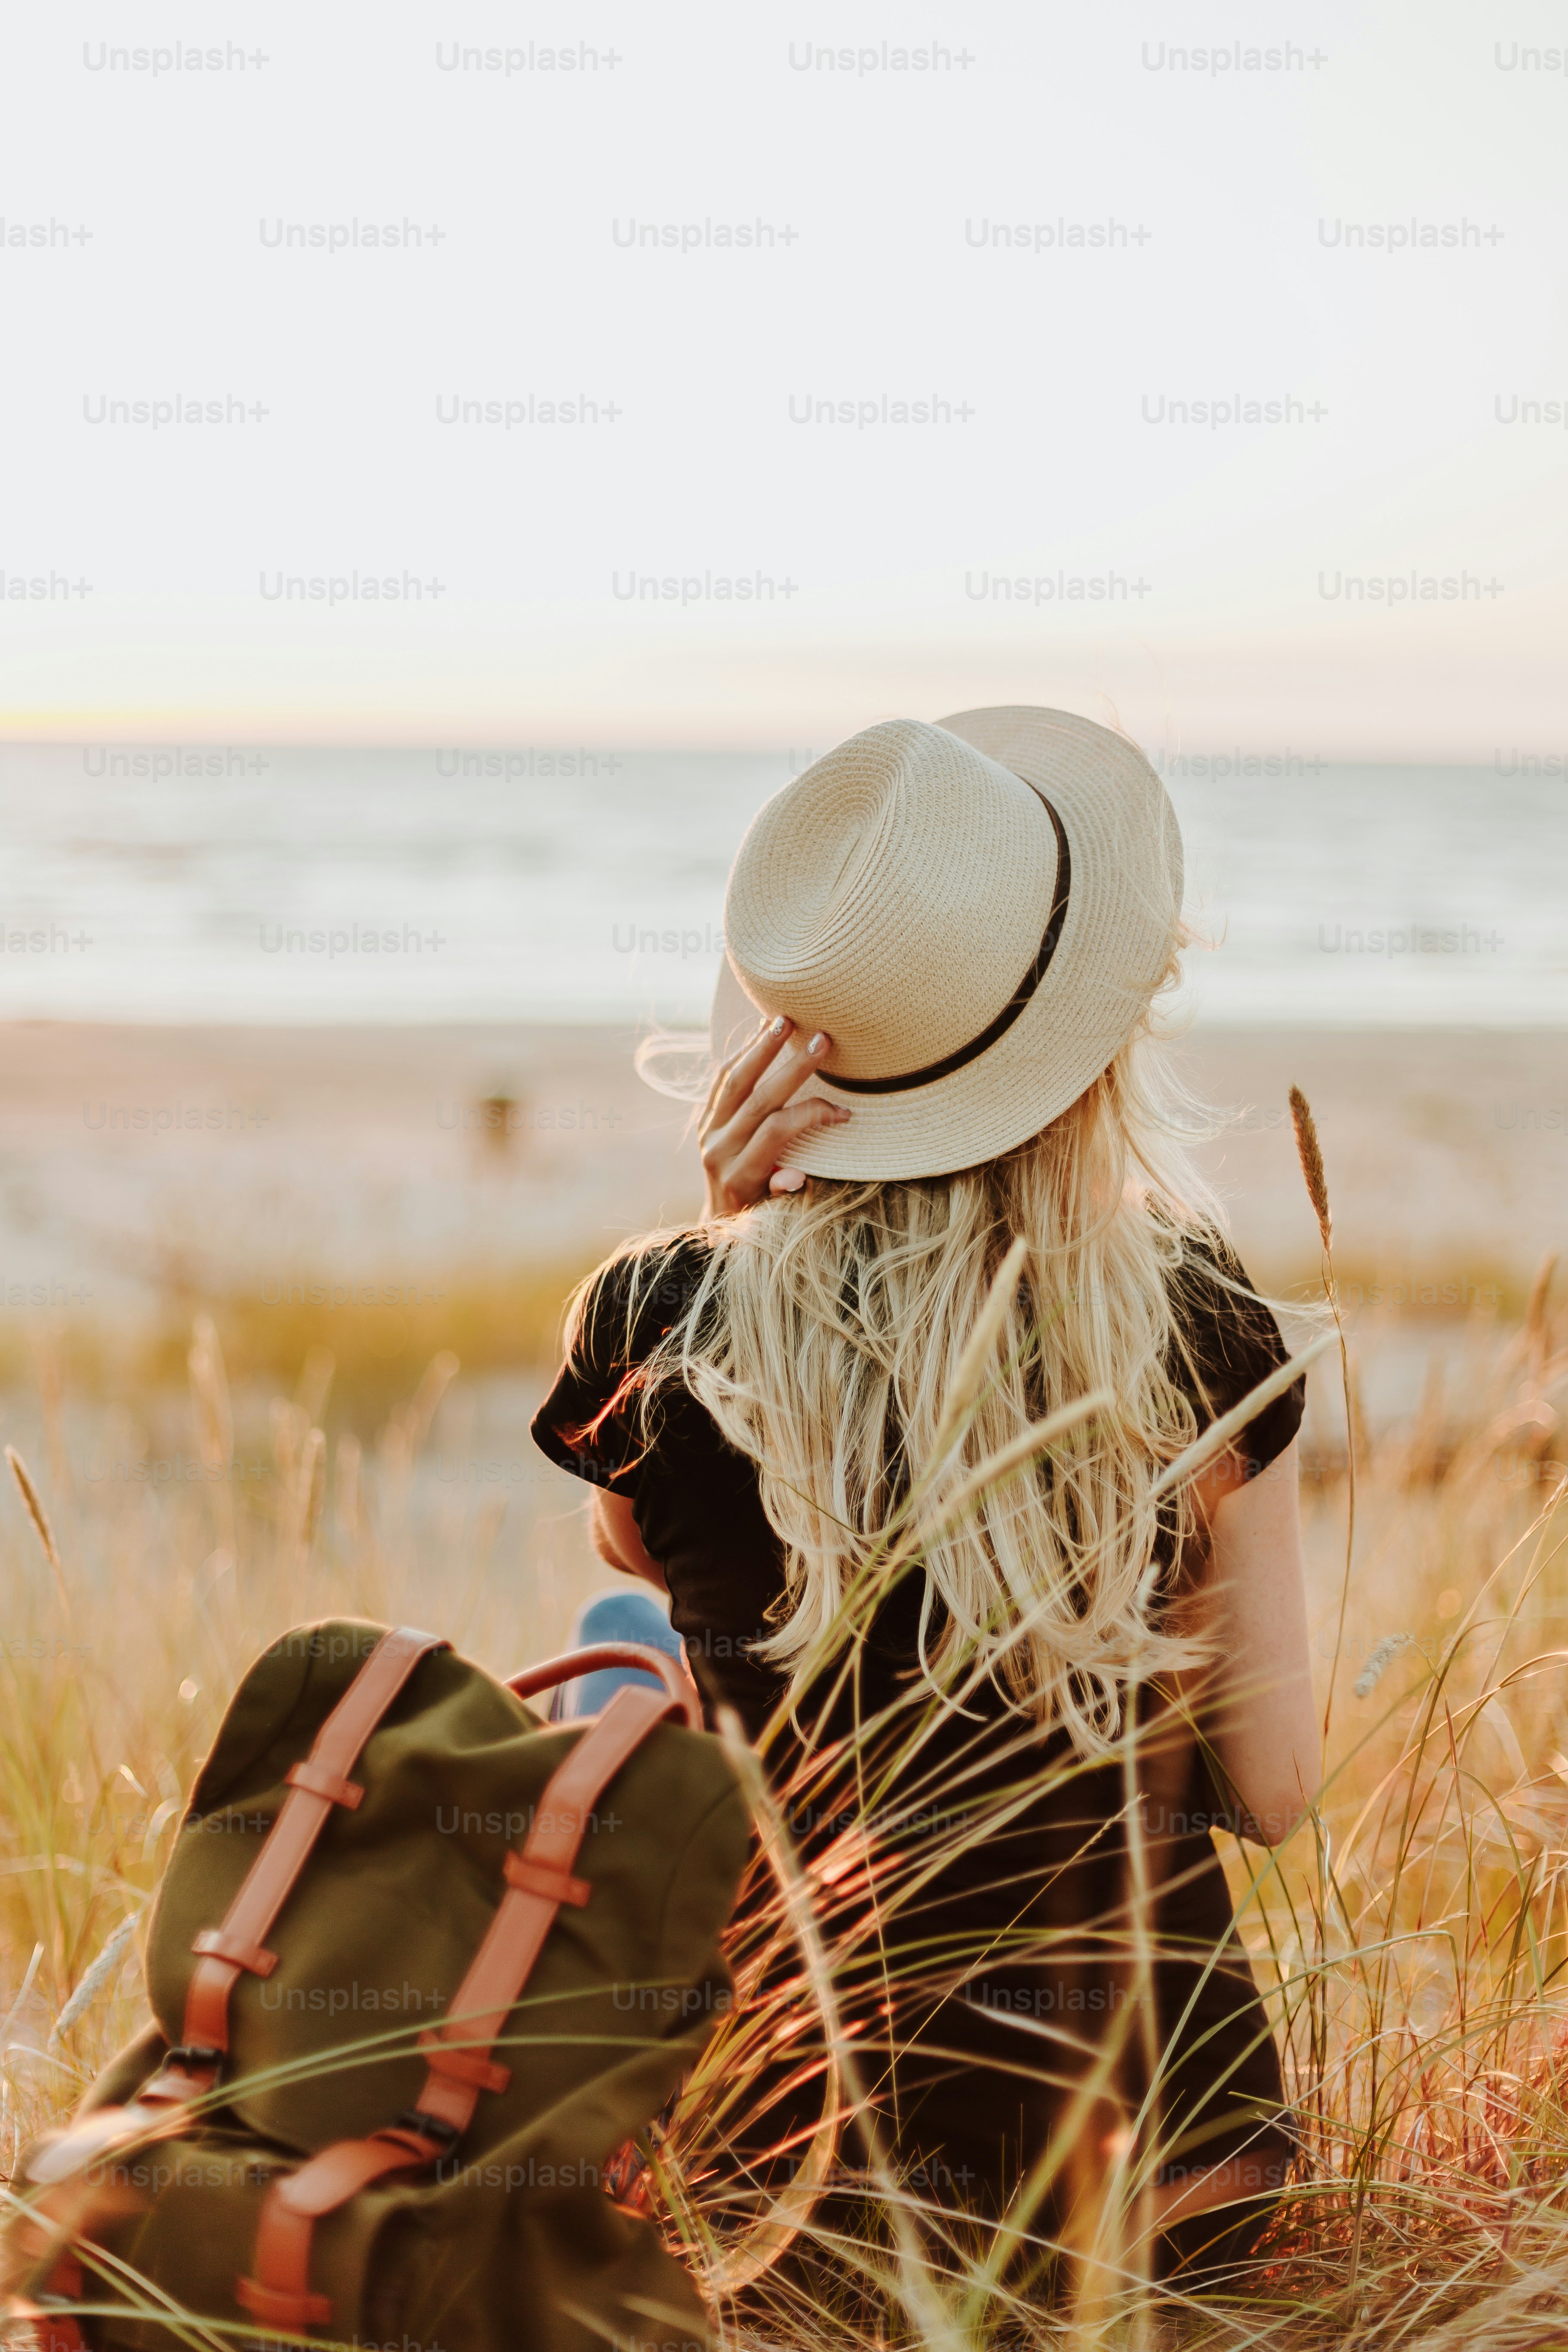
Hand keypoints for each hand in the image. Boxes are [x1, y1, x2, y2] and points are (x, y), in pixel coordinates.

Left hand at [699, 1017, 849, 1216]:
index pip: (778, 1131)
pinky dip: (741, 1056)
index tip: (844, 1112)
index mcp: (739, 1174)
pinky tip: (760, 1034)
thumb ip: (781, 1193)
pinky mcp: (703, 1120)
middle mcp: (718, 1149)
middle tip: (821, 1039)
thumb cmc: (759, 1216)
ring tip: (782, 1020)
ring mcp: (707, 1132)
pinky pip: (721, 1081)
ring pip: (733, 1081)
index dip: (812, 1115)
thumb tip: (794, 1177)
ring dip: (760, 1048)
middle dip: (793, 1067)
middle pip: (758, 1098)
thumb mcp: (773, 1214)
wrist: (719, 1220)